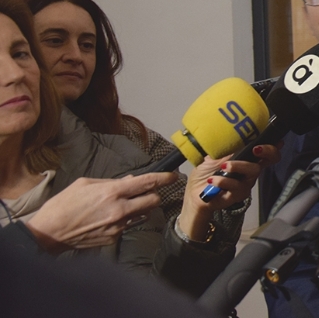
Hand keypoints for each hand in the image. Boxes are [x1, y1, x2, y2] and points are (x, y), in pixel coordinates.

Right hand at [25, 173, 176, 253]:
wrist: (49, 232)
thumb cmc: (64, 205)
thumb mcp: (85, 183)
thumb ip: (111, 182)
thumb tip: (131, 180)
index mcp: (111, 192)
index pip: (147, 183)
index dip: (164, 178)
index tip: (173, 175)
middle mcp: (119, 209)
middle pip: (153, 200)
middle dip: (154, 194)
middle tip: (148, 191)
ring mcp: (118, 226)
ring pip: (143, 214)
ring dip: (140, 208)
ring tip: (124, 205)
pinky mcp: (114, 238)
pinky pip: (128, 225)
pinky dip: (125, 220)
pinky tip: (110, 218)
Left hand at [177, 143, 280, 239]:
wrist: (194, 192)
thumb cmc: (205, 172)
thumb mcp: (214, 154)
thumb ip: (228, 146)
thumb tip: (237, 132)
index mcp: (246, 159)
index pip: (268, 153)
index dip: (273, 147)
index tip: (274, 141)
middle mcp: (249, 171)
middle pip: (267, 160)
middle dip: (264, 151)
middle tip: (254, 149)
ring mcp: (245, 184)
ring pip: (252, 172)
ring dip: (238, 166)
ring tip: (222, 166)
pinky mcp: (237, 195)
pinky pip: (236, 187)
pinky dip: (223, 181)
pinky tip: (213, 180)